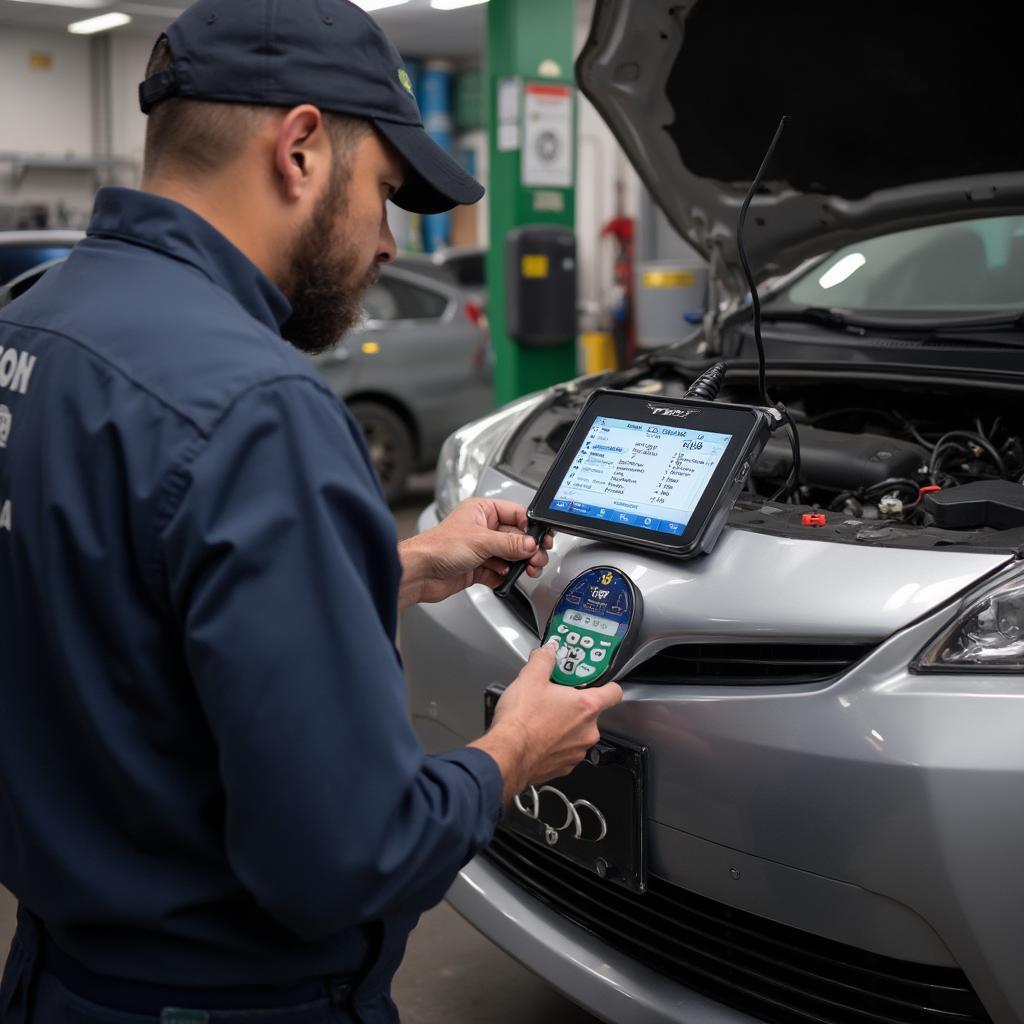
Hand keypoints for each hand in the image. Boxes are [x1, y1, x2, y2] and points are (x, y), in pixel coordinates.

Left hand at [398, 498, 552, 607]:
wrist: (420, 572)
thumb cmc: (439, 547)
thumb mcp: (481, 540)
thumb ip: (510, 543)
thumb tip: (531, 544)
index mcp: (482, 511)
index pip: (516, 514)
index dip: (531, 527)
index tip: (542, 538)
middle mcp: (482, 528)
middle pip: (516, 537)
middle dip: (528, 549)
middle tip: (536, 559)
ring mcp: (480, 549)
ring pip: (509, 556)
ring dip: (519, 564)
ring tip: (526, 570)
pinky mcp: (477, 568)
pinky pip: (499, 572)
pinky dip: (504, 576)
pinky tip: (505, 578)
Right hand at [470, 640, 623, 801]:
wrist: (506, 755)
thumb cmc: (521, 721)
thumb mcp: (530, 678)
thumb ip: (543, 660)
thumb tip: (548, 652)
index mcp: (586, 707)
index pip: (614, 693)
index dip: (607, 685)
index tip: (597, 682)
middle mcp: (587, 732)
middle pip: (591, 713)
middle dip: (574, 705)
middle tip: (555, 697)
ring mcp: (577, 752)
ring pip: (577, 733)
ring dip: (565, 726)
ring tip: (542, 718)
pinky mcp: (564, 767)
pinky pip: (565, 751)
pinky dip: (555, 744)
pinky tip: (538, 736)